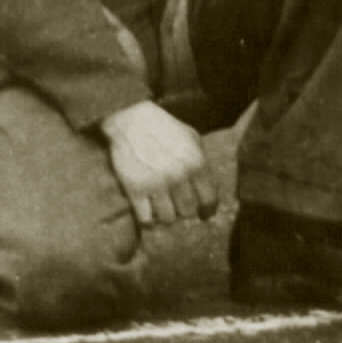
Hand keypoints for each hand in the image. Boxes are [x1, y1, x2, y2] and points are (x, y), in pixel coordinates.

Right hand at [99, 100, 220, 229]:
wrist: (132, 121)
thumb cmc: (165, 129)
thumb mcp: (192, 140)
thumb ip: (201, 164)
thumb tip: (206, 190)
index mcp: (196, 163)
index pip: (209, 200)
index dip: (208, 210)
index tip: (204, 214)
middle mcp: (178, 176)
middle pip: (187, 212)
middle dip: (185, 212)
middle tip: (180, 208)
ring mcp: (156, 184)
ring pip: (167, 219)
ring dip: (167, 217)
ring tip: (164, 209)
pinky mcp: (135, 190)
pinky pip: (146, 219)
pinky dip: (148, 220)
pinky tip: (149, 213)